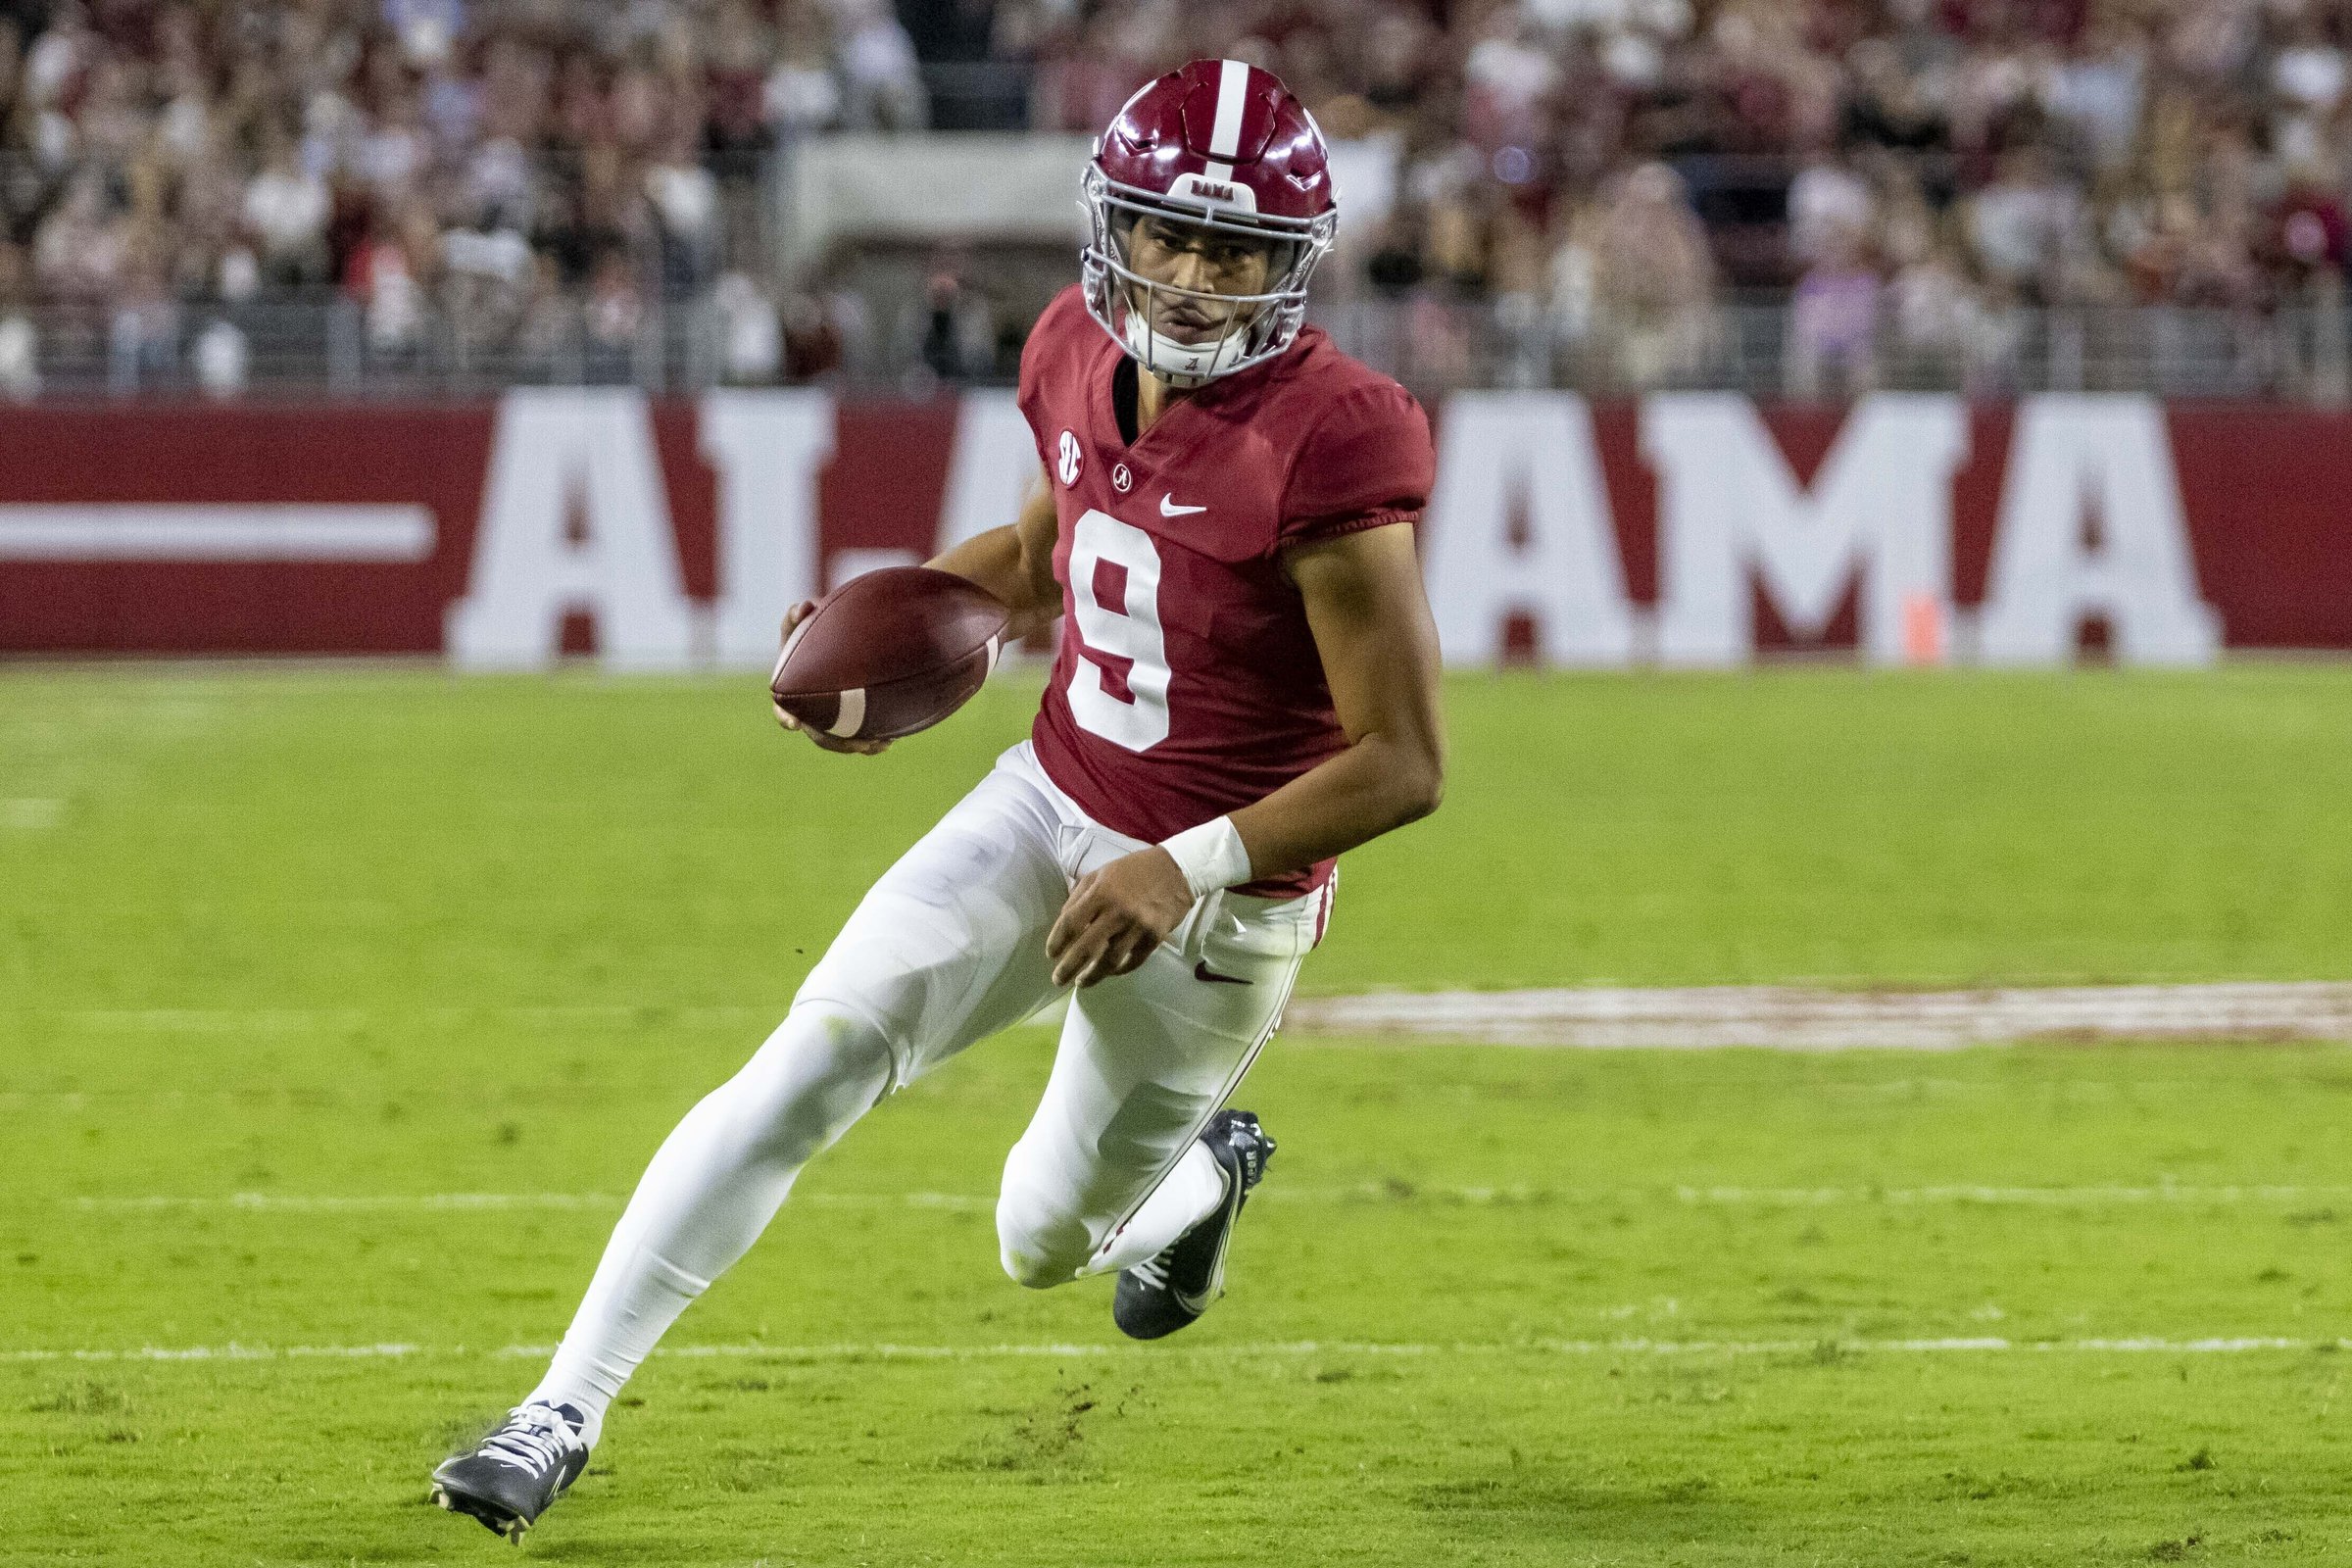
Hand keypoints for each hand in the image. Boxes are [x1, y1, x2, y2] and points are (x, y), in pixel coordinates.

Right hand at [773, 601, 891, 755]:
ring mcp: (828, 719)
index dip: (785, 717)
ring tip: (878, 744)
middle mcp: (808, 711)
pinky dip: (873, 741)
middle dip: (836, 743)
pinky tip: (890, 740)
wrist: (834, 644)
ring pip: (840, 740)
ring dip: (857, 745)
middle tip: (857, 743)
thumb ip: (796, 615)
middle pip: (818, 735)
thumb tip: (804, 607)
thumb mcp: (800, 623)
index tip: (793, 724)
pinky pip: (859, 736)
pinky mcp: (848, 721)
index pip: (782, 709)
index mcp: (790, 692)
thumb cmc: (810, 634)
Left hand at [1047, 847, 1195, 987]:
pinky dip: (1119, 970)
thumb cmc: (1133, 871)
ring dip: (1093, 976)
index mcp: (1101, 892)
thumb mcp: (1101, 874)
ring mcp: (1138, 926)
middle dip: (1068, 968)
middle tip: (1058, 980)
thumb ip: (1080, 896)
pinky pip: (1133, 961)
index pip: (1070, 923)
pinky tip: (1110, 972)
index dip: (1057, 942)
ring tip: (1081, 982)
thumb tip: (1064, 924)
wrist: (1176, 871)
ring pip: (1110, 961)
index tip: (1051, 954)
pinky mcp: (1154, 937)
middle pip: (1086, 948)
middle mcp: (1118, 911)